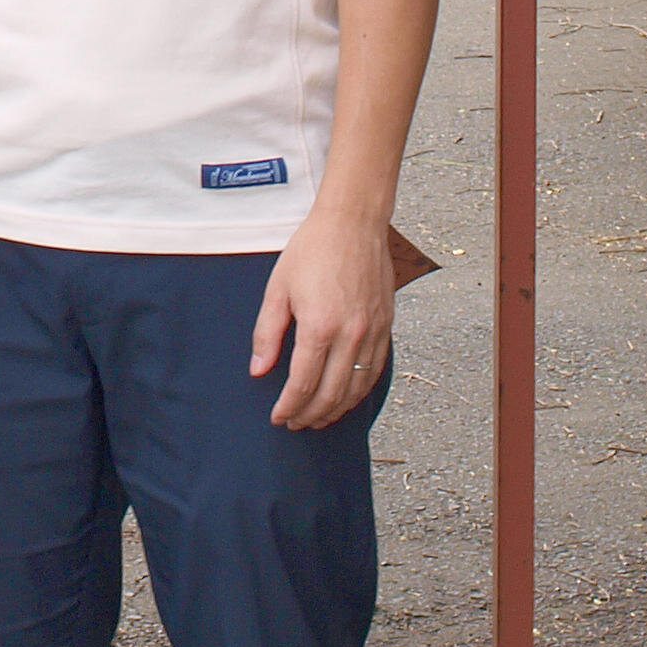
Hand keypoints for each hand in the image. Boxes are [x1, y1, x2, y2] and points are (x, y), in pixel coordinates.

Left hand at [251, 205, 395, 430]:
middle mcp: (351, 335)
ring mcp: (373, 333)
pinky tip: (345, 397)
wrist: (353, 223)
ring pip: (356, 389)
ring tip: (317, 418)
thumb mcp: (278, 288)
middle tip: (295, 423)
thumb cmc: (312, 250)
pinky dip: (359, 393)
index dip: (289, 406)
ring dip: (336, 410)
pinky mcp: (387, 328)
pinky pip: (375, 372)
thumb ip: (267, 332)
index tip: (278, 417)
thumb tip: (259, 369)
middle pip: (331, 394)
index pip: (303, 384)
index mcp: (320, 326)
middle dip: (310, 415)